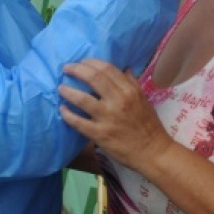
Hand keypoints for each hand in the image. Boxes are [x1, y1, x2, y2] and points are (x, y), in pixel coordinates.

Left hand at [57, 59, 171, 172]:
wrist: (152, 152)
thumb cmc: (148, 125)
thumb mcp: (143, 99)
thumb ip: (132, 83)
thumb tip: (124, 67)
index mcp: (129, 91)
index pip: (107, 69)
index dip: (90, 62)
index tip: (81, 62)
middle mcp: (118, 101)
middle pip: (93, 78)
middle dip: (76, 70)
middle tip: (66, 69)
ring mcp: (108, 118)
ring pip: (82, 99)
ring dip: (68, 91)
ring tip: (61, 88)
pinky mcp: (100, 134)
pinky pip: (78, 122)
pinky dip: (68, 114)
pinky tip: (62, 110)